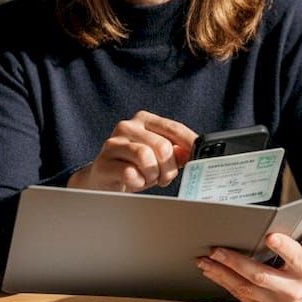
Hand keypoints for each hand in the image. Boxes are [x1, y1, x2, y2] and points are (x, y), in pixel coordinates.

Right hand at [67, 111, 196, 192]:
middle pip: (162, 146)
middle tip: (164, 178)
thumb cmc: (134, 166)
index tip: (199, 158)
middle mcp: (127, 126)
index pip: (174, 128)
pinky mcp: (103, 163)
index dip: (190, 144)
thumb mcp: (158, 157)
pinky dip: (138, 182)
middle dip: (168, 168)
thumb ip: (176, 152)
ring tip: (148, 179)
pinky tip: (135, 182)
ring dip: (152, 175)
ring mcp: (113, 143)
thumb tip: (191, 153)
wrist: (103, 179)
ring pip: (145, 156)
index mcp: (144, 120)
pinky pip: (130, 173)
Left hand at [196, 200, 301, 301]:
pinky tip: (211, 270)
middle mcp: (292, 289)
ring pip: (245, 289)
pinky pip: (240, 296)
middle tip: (215, 249)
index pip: (295, 257)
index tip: (269, 236)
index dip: (283, 247)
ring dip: (222, 274)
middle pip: (260, 276)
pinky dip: (224, 283)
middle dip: (236, 262)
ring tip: (205, 260)